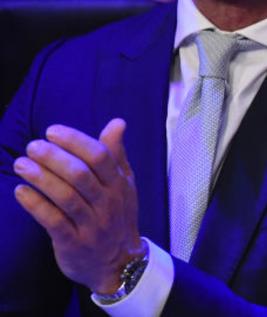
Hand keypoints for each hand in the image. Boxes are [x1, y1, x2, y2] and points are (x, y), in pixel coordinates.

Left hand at [12, 119, 141, 294]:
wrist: (119, 263)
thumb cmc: (116, 217)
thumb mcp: (124, 185)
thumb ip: (116, 154)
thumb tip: (117, 123)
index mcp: (119, 185)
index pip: (100, 157)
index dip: (75, 141)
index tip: (52, 131)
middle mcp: (108, 203)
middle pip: (81, 175)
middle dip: (54, 157)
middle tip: (32, 146)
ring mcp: (92, 225)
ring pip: (65, 197)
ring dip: (41, 178)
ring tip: (21, 164)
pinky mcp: (74, 244)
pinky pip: (53, 222)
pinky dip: (35, 205)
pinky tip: (21, 192)